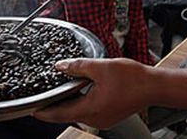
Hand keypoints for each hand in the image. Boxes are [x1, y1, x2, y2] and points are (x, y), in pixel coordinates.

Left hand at [34, 58, 152, 128]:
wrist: (153, 86)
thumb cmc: (132, 78)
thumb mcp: (100, 67)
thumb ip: (77, 67)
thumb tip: (61, 66)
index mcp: (90, 109)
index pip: (59, 114)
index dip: (44, 111)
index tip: (32, 110)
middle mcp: (95, 119)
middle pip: (67, 115)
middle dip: (54, 107)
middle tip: (42, 98)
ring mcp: (103, 120)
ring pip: (78, 113)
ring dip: (68, 104)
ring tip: (58, 93)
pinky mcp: (109, 116)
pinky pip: (89, 112)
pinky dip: (80, 104)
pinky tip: (79, 92)